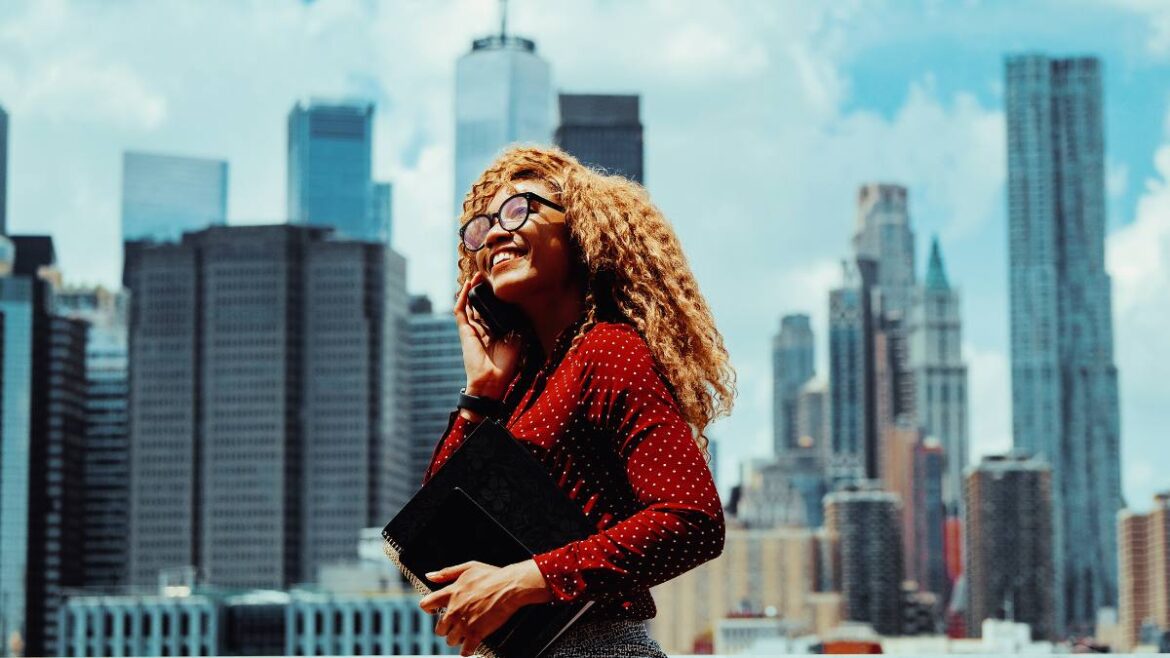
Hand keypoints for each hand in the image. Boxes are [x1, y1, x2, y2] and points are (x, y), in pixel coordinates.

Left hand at [418, 559, 552, 656]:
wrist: (510, 587)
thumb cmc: (492, 575)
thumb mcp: (468, 568)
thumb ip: (446, 573)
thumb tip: (430, 576)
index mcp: (450, 593)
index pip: (426, 605)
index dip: (429, 609)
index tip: (436, 611)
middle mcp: (453, 610)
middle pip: (439, 629)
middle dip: (447, 628)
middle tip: (456, 624)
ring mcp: (464, 624)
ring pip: (450, 640)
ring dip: (457, 638)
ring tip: (466, 632)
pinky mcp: (476, 634)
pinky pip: (464, 650)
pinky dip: (467, 649)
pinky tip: (471, 645)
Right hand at [455, 272, 522, 399]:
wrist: (492, 380)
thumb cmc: (506, 364)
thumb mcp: (517, 340)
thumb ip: (519, 324)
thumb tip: (524, 308)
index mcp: (495, 331)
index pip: (494, 309)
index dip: (496, 296)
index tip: (501, 284)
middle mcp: (483, 328)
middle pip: (481, 304)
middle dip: (484, 289)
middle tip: (489, 274)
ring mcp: (472, 329)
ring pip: (470, 304)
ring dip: (473, 289)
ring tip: (479, 275)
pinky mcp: (464, 331)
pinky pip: (460, 311)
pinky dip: (463, 297)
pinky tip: (469, 285)